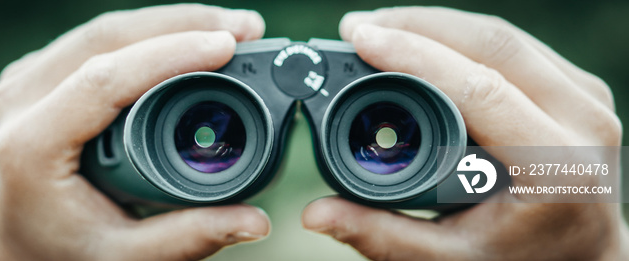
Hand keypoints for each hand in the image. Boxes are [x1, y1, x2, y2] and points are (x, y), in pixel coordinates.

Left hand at [0, 4, 268, 260]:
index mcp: (30, 146)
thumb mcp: (124, 256)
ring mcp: (23, 81)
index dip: (171, 54)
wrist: (15, 246)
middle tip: (245, 29)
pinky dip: (148, 33)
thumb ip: (189, 238)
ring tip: (229, 30)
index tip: (228, 46)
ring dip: (170, 22)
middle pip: (106, 36)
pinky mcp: (37, 73)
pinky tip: (188, 37)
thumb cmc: (61, 252)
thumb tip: (257, 222)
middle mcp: (17, 102)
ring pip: (103, 29)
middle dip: (183, 24)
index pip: (104, 78)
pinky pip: (97, 39)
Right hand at [303, 7, 627, 259]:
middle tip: (357, 27)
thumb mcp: (450, 258)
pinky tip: (421, 39)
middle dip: (416, 25)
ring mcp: (587, 97)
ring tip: (380, 30)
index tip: (359, 38)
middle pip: (493, 43)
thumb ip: (381, 234)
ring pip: (503, 35)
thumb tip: (315, 214)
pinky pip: (514, 44)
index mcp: (556, 165)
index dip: (414, 55)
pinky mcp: (577, 85)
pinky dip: (460, 36)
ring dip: (435, 24)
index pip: (480, 88)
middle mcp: (583, 121)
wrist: (584, 260)